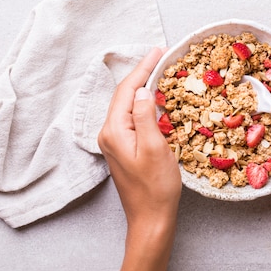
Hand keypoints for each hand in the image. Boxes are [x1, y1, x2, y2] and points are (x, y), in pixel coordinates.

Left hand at [98, 47, 181, 270]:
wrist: (150, 219)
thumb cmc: (156, 187)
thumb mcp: (155, 148)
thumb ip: (147, 116)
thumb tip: (144, 91)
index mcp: (114, 130)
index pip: (127, 90)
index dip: (143, 68)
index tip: (159, 51)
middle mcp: (109, 133)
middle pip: (125, 95)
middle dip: (142, 74)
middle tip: (161, 56)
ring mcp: (115, 142)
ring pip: (128, 106)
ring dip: (143, 88)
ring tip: (160, 71)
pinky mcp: (123, 149)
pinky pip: (132, 118)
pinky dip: (144, 104)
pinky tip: (156, 100)